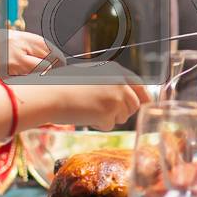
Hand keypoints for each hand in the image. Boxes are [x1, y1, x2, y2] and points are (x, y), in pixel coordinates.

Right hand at [23, 71, 149, 130]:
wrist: (50, 94)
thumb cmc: (64, 85)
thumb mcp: (92, 75)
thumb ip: (112, 83)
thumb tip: (131, 97)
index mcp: (116, 71)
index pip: (139, 85)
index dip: (143, 97)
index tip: (145, 104)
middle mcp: (120, 83)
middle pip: (134, 105)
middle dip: (121, 111)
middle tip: (100, 110)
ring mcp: (116, 98)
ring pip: (122, 117)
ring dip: (108, 118)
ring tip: (89, 109)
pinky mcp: (109, 114)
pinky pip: (109, 126)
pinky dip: (98, 125)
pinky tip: (85, 116)